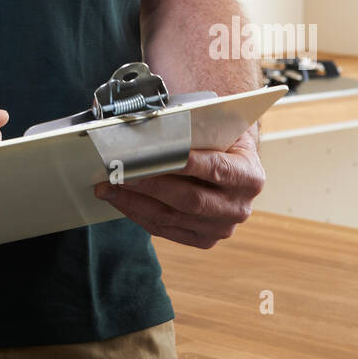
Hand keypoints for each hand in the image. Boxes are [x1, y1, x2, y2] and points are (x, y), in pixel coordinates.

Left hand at [93, 126, 264, 247]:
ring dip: (134, 201)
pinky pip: (165, 229)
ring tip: (107, 186)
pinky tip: (119, 199)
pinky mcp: (204, 240)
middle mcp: (239, 206)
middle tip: (118, 171)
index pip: (215, 168)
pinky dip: (138, 213)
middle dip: (149, 183)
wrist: (232, 162)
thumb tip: (139, 118)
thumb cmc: (216, 138)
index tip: (151, 156)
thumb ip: (188, 124)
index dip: (184, 163)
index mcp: (250, 174)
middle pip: (189, 198)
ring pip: (171, 216)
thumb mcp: (215, 127)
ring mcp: (222, 227)